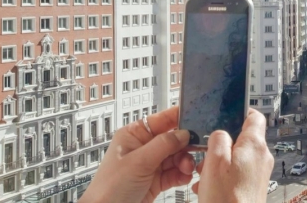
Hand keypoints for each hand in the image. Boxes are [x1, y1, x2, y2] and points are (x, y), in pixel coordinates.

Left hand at [80, 106, 194, 202]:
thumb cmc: (109, 188)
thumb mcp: (139, 161)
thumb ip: (163, 145)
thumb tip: (184, 132)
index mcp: (135, 135)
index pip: (162, 120)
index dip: (179, 118)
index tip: (196, 118)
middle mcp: (144, 148)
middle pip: (173, 139)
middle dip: (185, 145)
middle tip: (196, 149)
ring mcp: (151, 165)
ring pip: (176, 156)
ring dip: (185, 161)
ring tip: (187, 168)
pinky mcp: (156, 181)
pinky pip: (175, 173)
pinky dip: (182, 174)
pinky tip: (185, 176)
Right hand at [194, 109, 272, 201]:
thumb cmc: (227, 200)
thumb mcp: (214, 161)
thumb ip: (217, 138)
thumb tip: (220, 132)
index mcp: (255, 145)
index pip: (254, 116)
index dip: (240, 111)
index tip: (226, 113)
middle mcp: (262, 158)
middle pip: (242, 138)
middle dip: (221, 144)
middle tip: (206, 153)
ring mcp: (259, 173)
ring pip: (237, 157)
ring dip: (219, 162)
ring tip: (204, 174)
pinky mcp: (254, 187)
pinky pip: (238, 173)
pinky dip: (224, 175)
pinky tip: (209, 187)